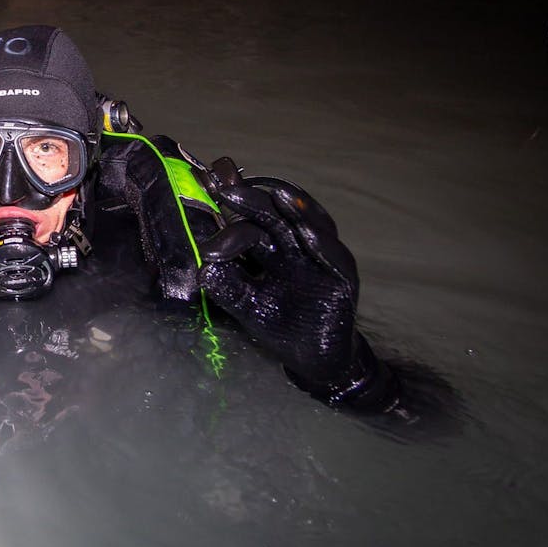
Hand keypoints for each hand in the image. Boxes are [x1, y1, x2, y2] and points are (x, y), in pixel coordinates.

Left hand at [197, 157, 364, 392]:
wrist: (314, 357)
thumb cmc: (278, 324)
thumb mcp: (247, 306)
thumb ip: (228, 287)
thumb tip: (204, 268)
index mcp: (269, 247)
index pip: (247, 220)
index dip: (229, 205)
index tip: (205, 189)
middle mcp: (294, 246)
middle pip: (274, 216)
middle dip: (252, 201)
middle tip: (226, 189)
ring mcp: (320, 259)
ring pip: (310, 227)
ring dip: (296, 211)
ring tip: (278, 196)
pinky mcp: (343, 279)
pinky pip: (335, 260)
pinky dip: (324, 247)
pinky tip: (309, 236)